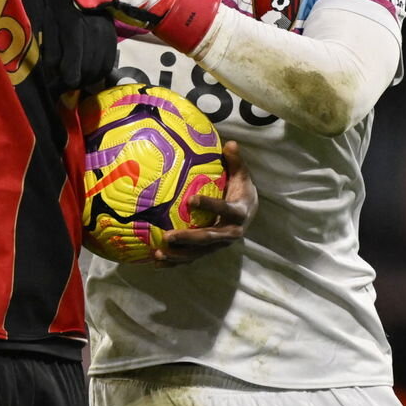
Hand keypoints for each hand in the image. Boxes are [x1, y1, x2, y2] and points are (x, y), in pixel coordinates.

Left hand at [153, 141, 256, 265]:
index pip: (225, 210)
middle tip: (167, 236)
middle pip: (209, 238)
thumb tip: (230, 143)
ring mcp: (220, 244)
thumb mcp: (241, 174)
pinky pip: (192, 258)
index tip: (191, 200)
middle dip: (189, 239)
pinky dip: (176, 262)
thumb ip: (235, 160)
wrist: (249, 211)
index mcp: (239, 213)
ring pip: (199, 253)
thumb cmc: (240, 188)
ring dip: (179, 255)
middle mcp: (231, 233)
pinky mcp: (210, 250)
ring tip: (158, 254)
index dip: (210, 206)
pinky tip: (156, 263)